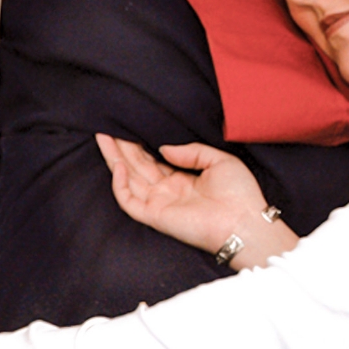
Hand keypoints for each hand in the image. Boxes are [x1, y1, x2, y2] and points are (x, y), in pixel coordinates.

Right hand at [97, 134, 297, 268]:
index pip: (153, 161)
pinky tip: (118, 165)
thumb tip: (164, 147)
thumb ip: (192, 151)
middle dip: (121, 147)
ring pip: (128, 180)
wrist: (245, 222)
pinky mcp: (155, 216)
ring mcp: (159, 204)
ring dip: (114, 158)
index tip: (128, 126)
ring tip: (103, 136)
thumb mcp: (220, 159)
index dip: (139, 145)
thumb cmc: (240, 194)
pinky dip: (120, 184)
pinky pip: (129, 201)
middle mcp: (167, 192)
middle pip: (137, 167)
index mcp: (183, 180)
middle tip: (106, 126)